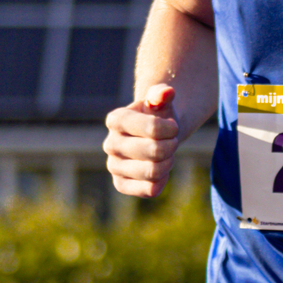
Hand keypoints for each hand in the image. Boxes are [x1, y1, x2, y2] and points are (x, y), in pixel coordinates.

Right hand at [104, 80, 179, 200]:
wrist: (152, 137)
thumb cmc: (157, 116)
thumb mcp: (160, 101)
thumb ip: (162, 94)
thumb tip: (166, 93)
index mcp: (116, 119)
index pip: (153, 128)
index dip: (171, 128)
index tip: (173, 125)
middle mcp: (109, 144)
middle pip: (155, 151)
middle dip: (171, 146)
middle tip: (171, 141)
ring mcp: (113, 166)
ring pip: (154, 172)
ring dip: (168, 162)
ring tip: (166, 154)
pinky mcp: (121, 185)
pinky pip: (150, 189)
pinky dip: (162, 179)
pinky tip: (159, 169)